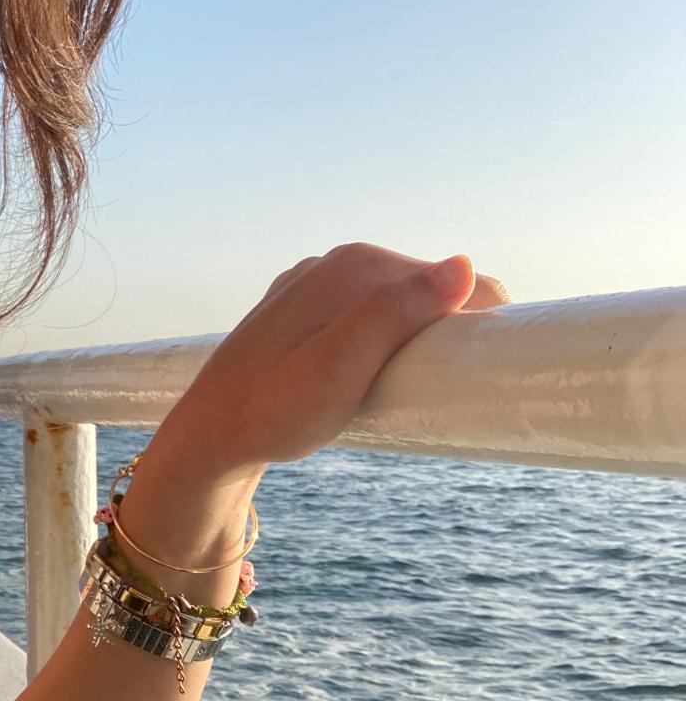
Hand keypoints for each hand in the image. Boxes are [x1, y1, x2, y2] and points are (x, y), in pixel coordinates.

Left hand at [158, 243, 511, 481]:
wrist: (210, 435)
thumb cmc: (274, 410)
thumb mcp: (341, 368)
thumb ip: (394, 315)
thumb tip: (463, 267)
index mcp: (354, 266)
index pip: (457, 281)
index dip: (484, 325)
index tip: (491, 373)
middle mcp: (336, 264)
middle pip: (429, 290)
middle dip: (450, 332)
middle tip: (448, 391)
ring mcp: (319, 288)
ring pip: (399, 306)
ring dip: (420, 339)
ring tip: (416, 387)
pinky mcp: (308, 315)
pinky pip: (368, 319)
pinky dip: (387, 344)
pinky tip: (381, 375)